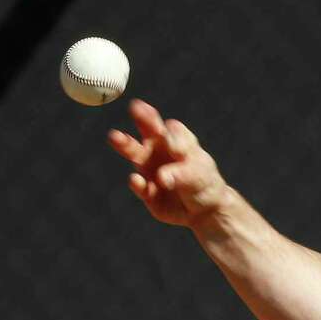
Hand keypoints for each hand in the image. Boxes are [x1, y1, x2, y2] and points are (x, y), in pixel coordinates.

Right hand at [107, 99, 228, 226]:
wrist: (205, 211)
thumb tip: (161, 177)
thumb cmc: (204, 184)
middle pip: (148, 129)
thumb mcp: (200, 175)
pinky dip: (137, 183)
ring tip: (115, 136)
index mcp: (176, 140)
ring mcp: (149, 168)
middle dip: (142, 118)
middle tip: (135, 108)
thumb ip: (182, 172)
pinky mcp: (146, 191)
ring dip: (124, 144)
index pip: (172, 130)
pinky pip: (139, 185)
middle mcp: (158, 149)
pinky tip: (136, 181)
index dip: (171, 134)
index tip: (172, 143)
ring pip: (134, 152)